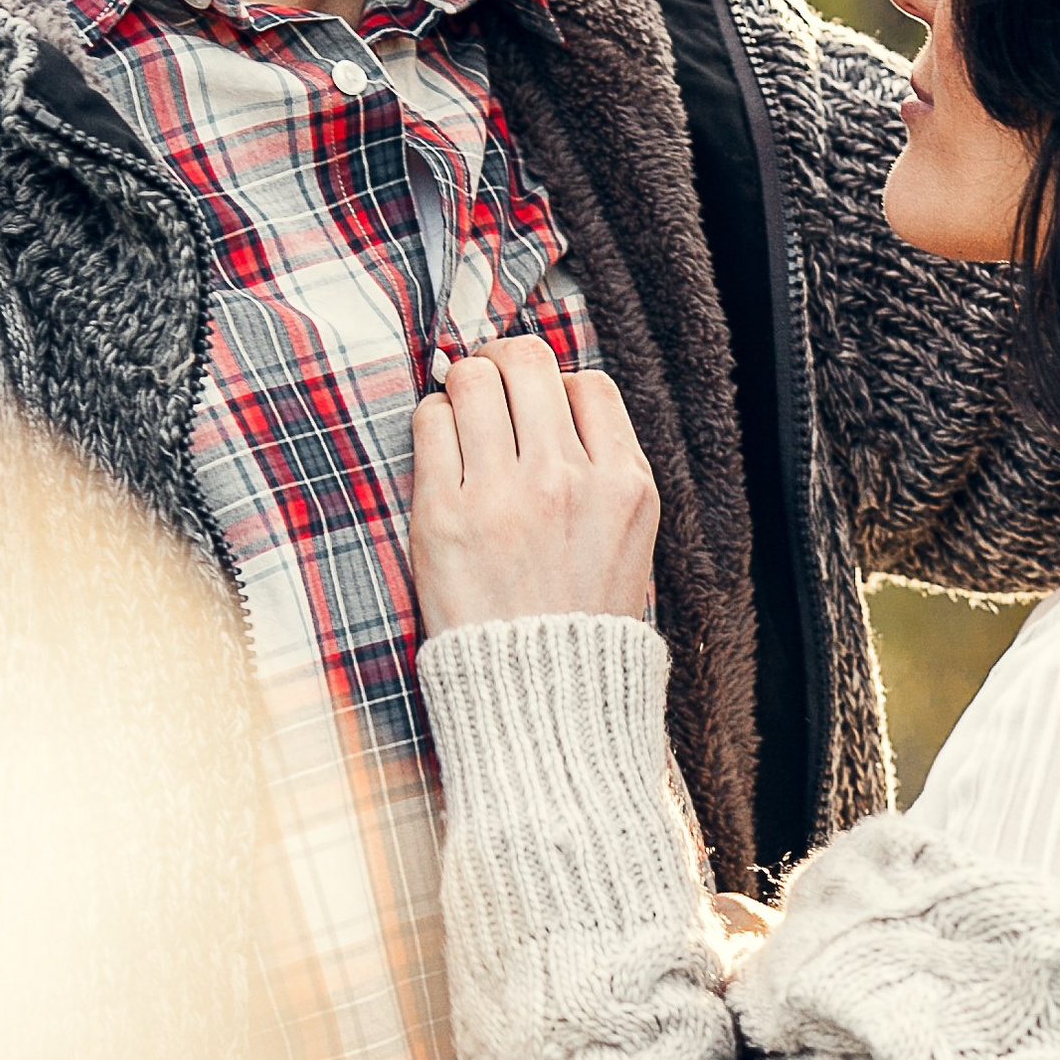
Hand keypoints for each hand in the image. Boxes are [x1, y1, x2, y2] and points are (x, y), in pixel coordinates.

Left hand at [411, 338, 660, 635]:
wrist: (540, 699)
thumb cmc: (577, 620)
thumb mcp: (628, 541)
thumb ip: (603, 472)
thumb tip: (555, 399)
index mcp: (626, 485)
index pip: (589, 384)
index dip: (557, 389)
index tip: (535, 412)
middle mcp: (570, 480)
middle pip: (527, 361)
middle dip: (502, 365)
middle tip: (487, 390)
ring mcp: (507, 495)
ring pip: (474, 378)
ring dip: (462, 388)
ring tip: (461, 420)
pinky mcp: (445, 515)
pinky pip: (432, 422)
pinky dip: (432, 423)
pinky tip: (441, 452)